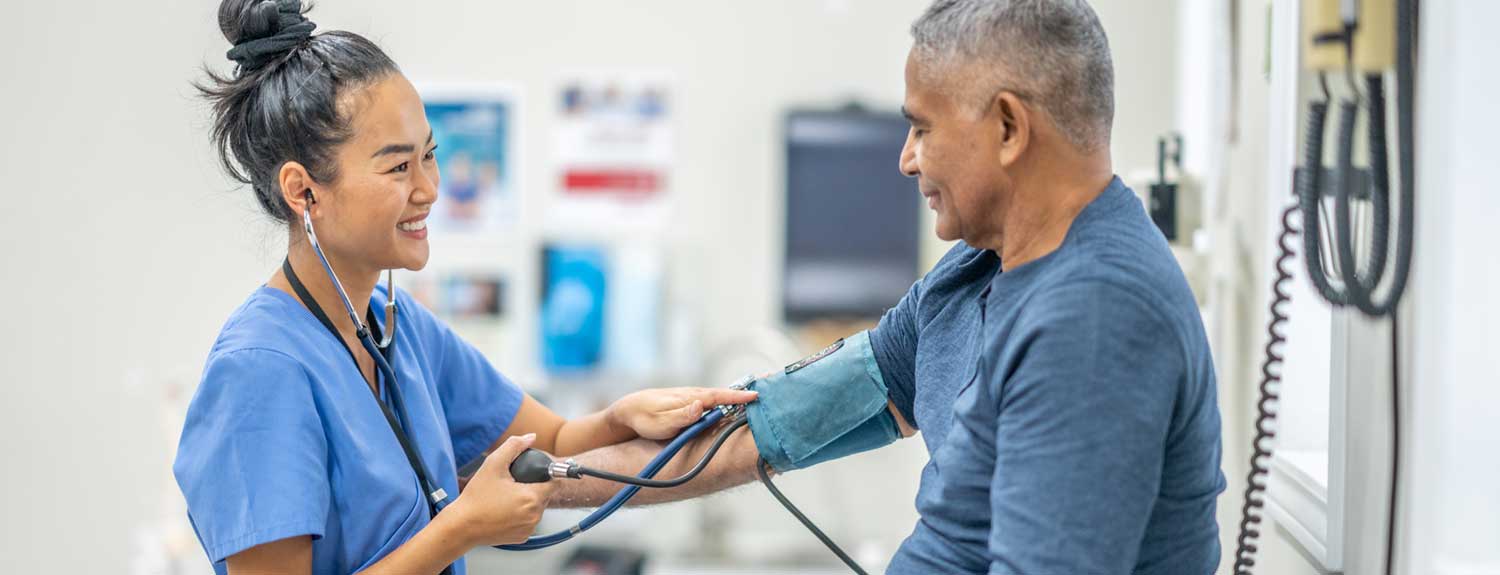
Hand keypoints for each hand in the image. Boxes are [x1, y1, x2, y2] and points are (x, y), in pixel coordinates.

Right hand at [446, 434, 557, 546]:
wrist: (461, 526)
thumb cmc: (476, 498)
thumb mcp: (493, 464)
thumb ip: (514, 446)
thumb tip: (530, 437)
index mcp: (532, 498)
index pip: (554, 482)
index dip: (545, 474)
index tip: (533, 472)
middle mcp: (534, 516)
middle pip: (545, 495)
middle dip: (533, 487)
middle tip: (513, 484)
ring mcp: (529, 529)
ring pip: (537, 508)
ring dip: (528, 501)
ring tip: (508, 497)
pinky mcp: (521, 537)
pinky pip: (528, 521)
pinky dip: (521, 515)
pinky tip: (505, 510)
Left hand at [607, 387, 758, 439]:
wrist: (629, 411)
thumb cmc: (644, 418)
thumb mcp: (661, 422)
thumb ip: (681, 415)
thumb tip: (700, 405)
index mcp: (692, 398)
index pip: (720, 397)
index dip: (739, 398)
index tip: (757, 397)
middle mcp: (696, 396)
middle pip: (727, 394)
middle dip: (748, 390)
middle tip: (772, 383)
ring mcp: (695, 399)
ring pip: (722, 397)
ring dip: (741, 395)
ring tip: (763, 393)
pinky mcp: (693, 405)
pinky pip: (716, 402)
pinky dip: (730, 400)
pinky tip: (741, 402)